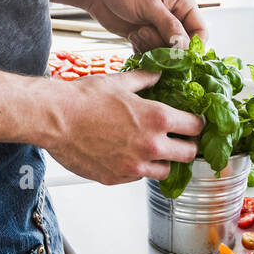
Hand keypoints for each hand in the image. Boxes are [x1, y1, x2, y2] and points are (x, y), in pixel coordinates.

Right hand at [47, 69, 203, 184]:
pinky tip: (131, 154)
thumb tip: (158, 74)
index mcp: (156, 118)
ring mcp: (134, 165)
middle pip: (188, 154)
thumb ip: (146, 79)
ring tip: (155, 149)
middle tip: (181, 139)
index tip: (195, 123)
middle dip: (188, 146)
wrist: (55, 118)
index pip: (195, 127)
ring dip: (165, 161)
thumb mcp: (121, 81)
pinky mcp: (117, 178)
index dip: (197, 124)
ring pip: (166, 171)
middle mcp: (150, 145)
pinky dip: (140, 168)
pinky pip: (139, 177)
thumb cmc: (84, 99)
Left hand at [82, 0, 206, 53]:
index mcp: (184, 5)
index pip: (200, 33)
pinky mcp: (148, 39)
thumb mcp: (149, 5)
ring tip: (137, 31)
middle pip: (183, 48)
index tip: (177, 53)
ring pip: (167, 54)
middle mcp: (176, 19)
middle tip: (146, 32)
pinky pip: (153, 56)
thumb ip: (168, 26)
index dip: (192, 47)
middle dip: (165, 46)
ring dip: (150, 47)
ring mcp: (161, 31)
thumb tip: (184, 47)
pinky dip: (142, 51)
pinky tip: (132, 36)